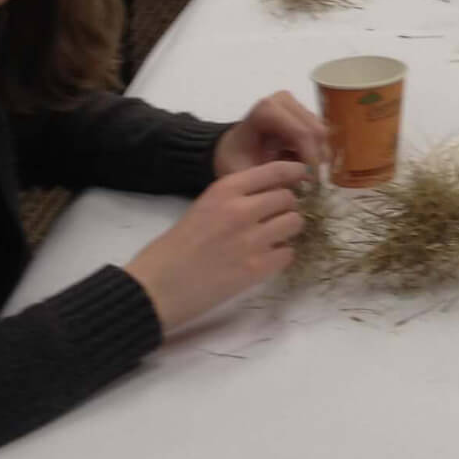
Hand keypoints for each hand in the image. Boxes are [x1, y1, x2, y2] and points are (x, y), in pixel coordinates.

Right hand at [124, 160, 307, 333]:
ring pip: (294, 223)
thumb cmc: (172, 249)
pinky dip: (281, 256)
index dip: (293, 172)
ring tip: (272, 239)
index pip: (274, 171)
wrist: (156, 288)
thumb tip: (269, 197)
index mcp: (224, 190)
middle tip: (275, 218)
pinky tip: (265, 260)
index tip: (301, 177)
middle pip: (288, 198)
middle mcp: (242, 209)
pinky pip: (288, 253)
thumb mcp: (202, 208)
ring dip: (287, 231)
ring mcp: (252, 239)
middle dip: (285, 207)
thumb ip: (234, 199)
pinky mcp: (257, 268)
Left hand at [214, 91, 327, 178]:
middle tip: (309, 182)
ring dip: (316, 157)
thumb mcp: (244, 175)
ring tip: (301, 174)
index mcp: (265, 111)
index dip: (310, 156)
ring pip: (321, 133)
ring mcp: (295, 104)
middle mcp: (282, 101)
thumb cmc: (236, 161)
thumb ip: (268, 180)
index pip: (300, 131)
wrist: (233, 150)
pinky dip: (316, 152)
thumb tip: (299, 187)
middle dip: (316, 159)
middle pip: (315, 131)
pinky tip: (302, 165)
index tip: (310, 180)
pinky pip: (320, 135)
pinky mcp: (303, 111)